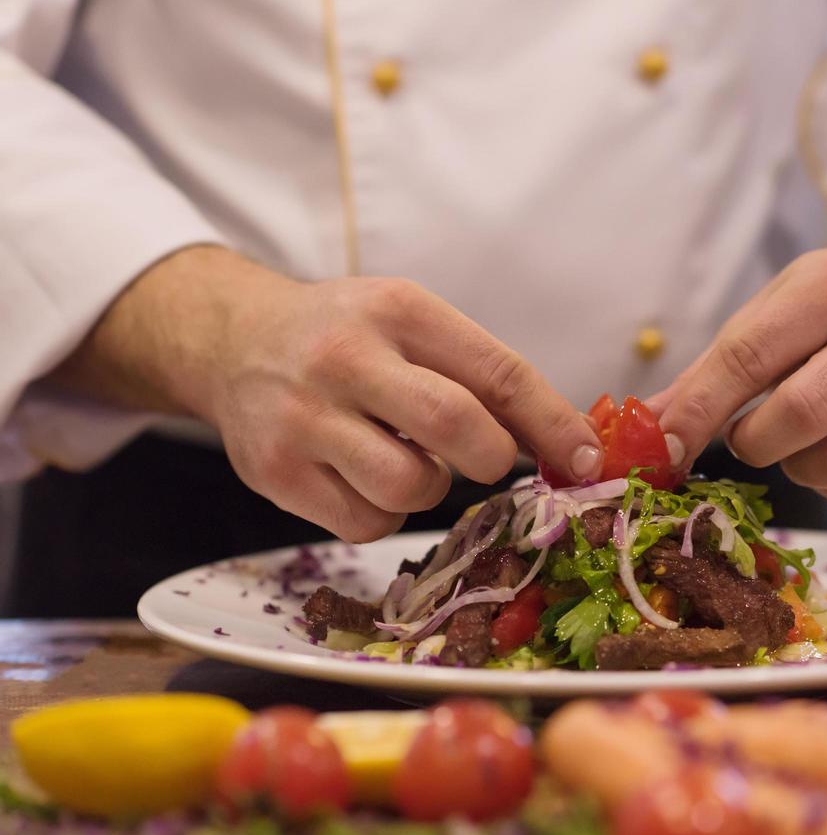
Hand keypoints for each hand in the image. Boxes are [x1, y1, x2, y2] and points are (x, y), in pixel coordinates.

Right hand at [48, 246, 602, 540]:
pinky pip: (365, 523)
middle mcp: (346, 358)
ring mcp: (304, 418)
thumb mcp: (412, 324)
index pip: (498, 373)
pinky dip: (381, 513)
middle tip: (486, 458)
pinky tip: (361, 475)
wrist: (232, 340)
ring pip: (412, 489)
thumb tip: (571, 446)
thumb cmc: (347, 337)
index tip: (586, 460)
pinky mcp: (273, 473)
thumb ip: (483, 375)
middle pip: (458, 429)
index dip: (553, 424)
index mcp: (399, 311)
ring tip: (404, 456)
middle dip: (493, 458)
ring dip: (430, 487)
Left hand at [652, 188, 826, 509]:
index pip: (751, 356)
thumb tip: (648, 434)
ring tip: (799, 437)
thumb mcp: (772, 314)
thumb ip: (710, 374)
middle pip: (802, 415)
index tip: (665, 448)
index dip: (700, 410)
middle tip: (747, 435)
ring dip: (797, 467)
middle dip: (754, 441)